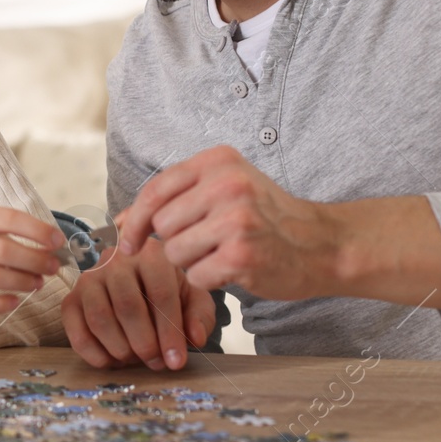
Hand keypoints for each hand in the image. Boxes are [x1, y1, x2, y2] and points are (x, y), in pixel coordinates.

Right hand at [0, 205, 62, 314]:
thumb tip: (52, 247)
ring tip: (38, 283)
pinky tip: (15, 301)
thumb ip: (10, 234)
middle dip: (34, 259)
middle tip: (52, 267)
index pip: (6, 218)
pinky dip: (0, 304)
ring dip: (21, 281)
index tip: (58, 240)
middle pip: (1, 250)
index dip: (36, 230)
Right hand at [61, 242, 214, 369]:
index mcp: (150, 253)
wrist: (133, 279)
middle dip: (145, 343)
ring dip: (120, 349)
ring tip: (136, 361)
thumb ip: (200, 315)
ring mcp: (88, 278)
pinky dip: (94, 354)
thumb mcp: (191, 296)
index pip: (160, 292)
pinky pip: (76, 331)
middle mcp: (115, 260)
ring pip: (100, 318)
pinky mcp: (70, 299)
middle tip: (157, 363)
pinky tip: (113, 362)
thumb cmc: (166, 288)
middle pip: (127, 306)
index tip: (176, 360)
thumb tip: (195, 338)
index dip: (170, 331)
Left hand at [117, 145, 345, 299]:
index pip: (156, 189)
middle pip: (162, 225)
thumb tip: (119, 219)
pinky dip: (209, 280)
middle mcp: (227, 184)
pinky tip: (234, 269)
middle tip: (207, 243)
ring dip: (192, 263)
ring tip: (222, 253)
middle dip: (175, 243)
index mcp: (218, 161)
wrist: (322, 244)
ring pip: (175, 253)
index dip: (134, 220)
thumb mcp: (224, 191)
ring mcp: (235, 219)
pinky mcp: (242, 254)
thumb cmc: (266, 218)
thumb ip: (175, 198)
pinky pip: (196, 276)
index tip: (126, 243)